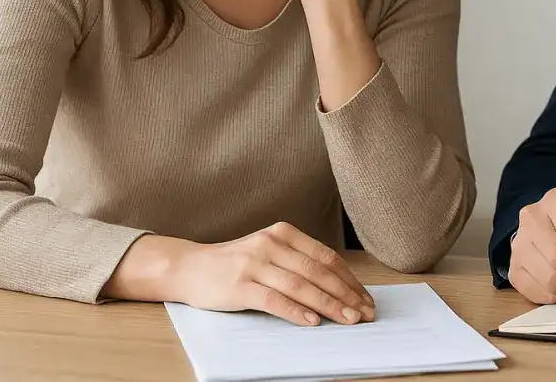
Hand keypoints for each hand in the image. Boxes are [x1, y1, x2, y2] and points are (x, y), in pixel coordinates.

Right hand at [172, 222, 375, 325]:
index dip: (349, 279)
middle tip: (365, 313)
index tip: (366, 298)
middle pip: (318, 271)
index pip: (326, 257)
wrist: (190, 268)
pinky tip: (313, 322)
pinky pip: (275, 299)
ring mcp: (255, 263)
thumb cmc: (236, 263)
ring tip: (349, 320)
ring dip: (329, 305)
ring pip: (301, 286)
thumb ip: (297, 262)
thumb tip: (338, 287)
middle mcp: (271, 244)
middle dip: (346, 294)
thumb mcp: (269, 252)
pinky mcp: (240, 285)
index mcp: (284, 233)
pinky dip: (297, 312)